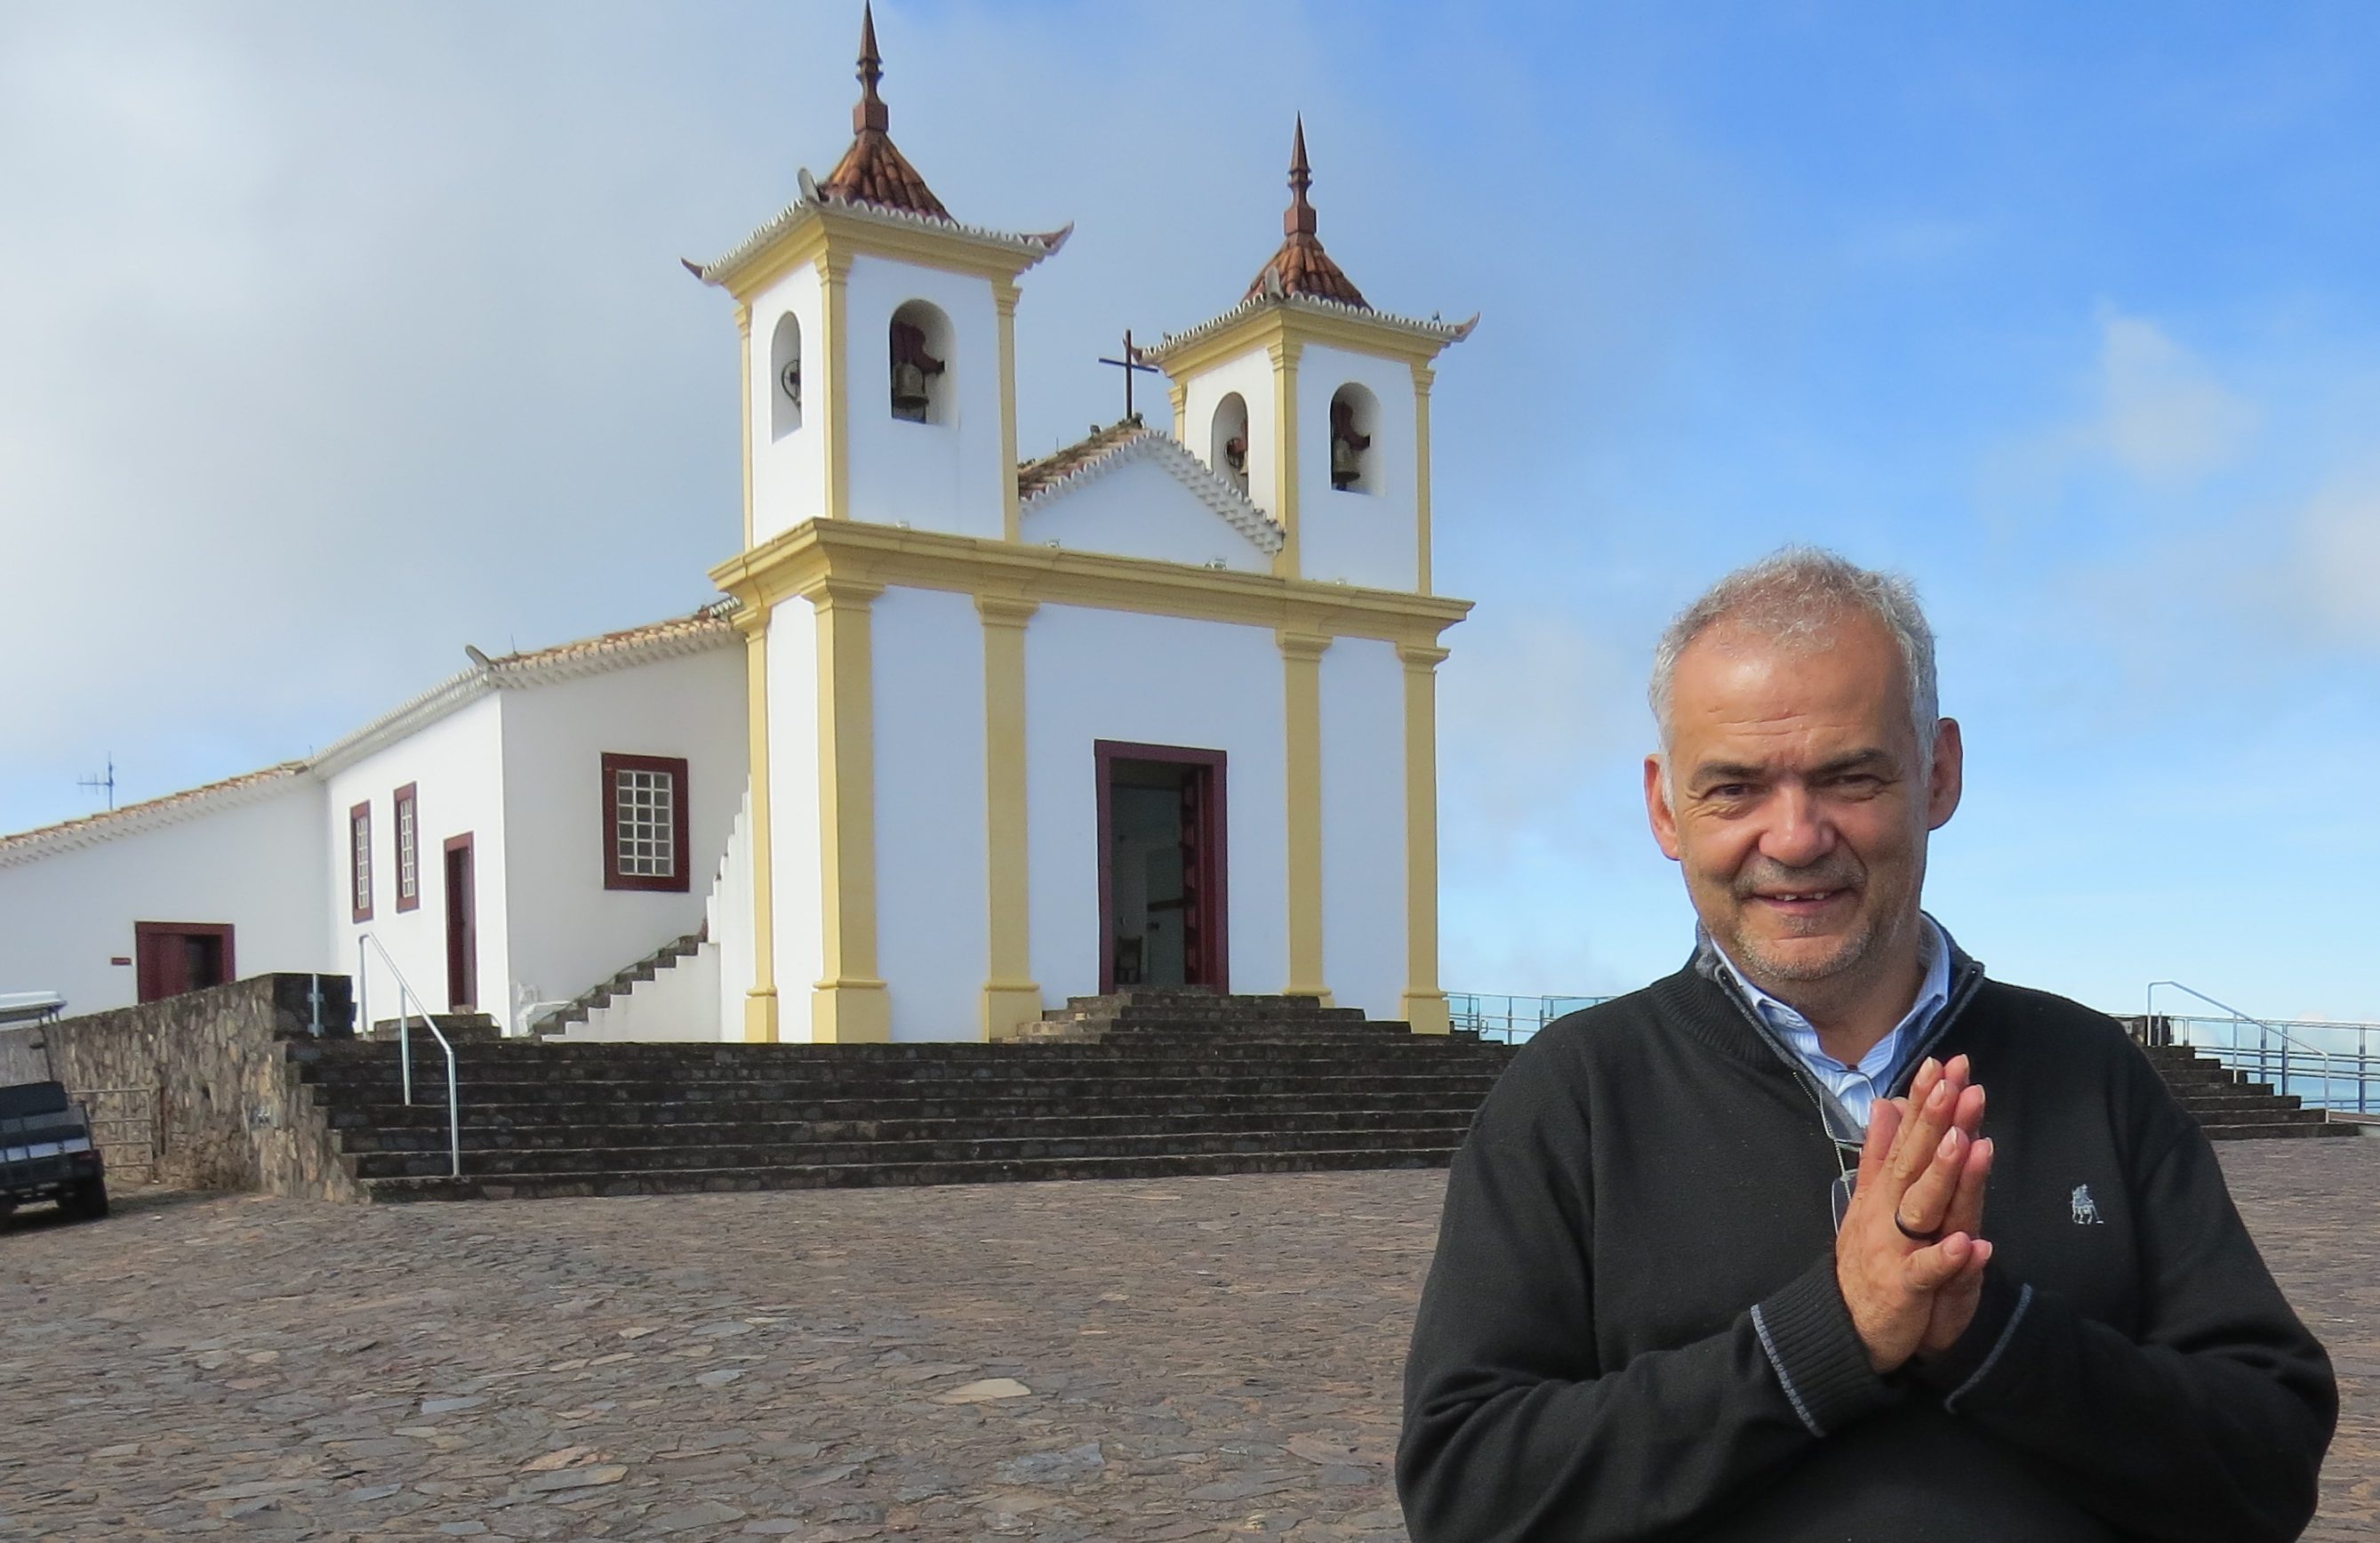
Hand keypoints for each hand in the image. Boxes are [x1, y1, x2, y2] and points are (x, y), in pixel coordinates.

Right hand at [1835, 1055, 1993, 1373]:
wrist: (1842, 1326)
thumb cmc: (1865, 1260)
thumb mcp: (1868, 1200)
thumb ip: (1878, 1153)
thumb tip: (1884, 1104)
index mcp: (1884, 1191)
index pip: (1906, 1137)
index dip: (1923, 1102)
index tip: (1942, 1063)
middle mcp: (1888, 1211)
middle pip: (1915, 1161)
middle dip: (1936, 1121)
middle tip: (1956, 1081)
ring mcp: (1895, 1247)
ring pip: (1922, 1207)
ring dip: (1943, 1175)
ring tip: (1965, 1141)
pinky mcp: (1905, 1288)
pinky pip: (1928, 1271)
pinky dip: (1948, 1258)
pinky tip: (1971, 1243)